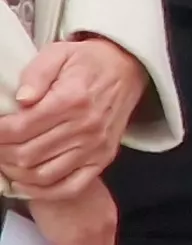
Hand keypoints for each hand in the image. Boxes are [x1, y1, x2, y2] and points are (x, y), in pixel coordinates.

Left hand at [0, 38, 144, 196]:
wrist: (127, 69)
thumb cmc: (87, 62)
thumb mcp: (58, 53)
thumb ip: (36, 74)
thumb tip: (22, 99)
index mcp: (72, 100)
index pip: (20, 128)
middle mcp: (86, 127)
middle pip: (27, 154)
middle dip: (1, 153)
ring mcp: (96, 147)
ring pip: (43, 174)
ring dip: (15, 172)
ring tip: (6, 160)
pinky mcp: (102, 159)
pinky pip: (69, 187)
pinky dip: (42, 191)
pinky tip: (25, 182)